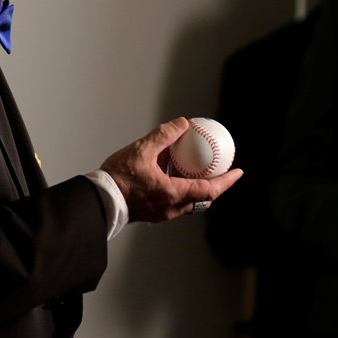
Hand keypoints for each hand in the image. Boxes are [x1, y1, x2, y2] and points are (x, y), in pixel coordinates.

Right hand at [100, 117, 242, 222]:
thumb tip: (182, 124)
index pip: (209, 190)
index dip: (227, 181)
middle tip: (220, 171)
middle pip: (203, 200)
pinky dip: (181, 190)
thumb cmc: (117, 178)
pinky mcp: (153, 213)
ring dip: (196, 188)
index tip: (238, 172)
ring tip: (197, 171)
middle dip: (215, 187)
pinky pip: (175, 202)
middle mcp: (171, 207)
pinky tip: (171, 175)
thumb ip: (164, 136)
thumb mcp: (141, 150)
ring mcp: (163, 213)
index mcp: (173, 194)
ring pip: (189, 202)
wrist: (99, 200)